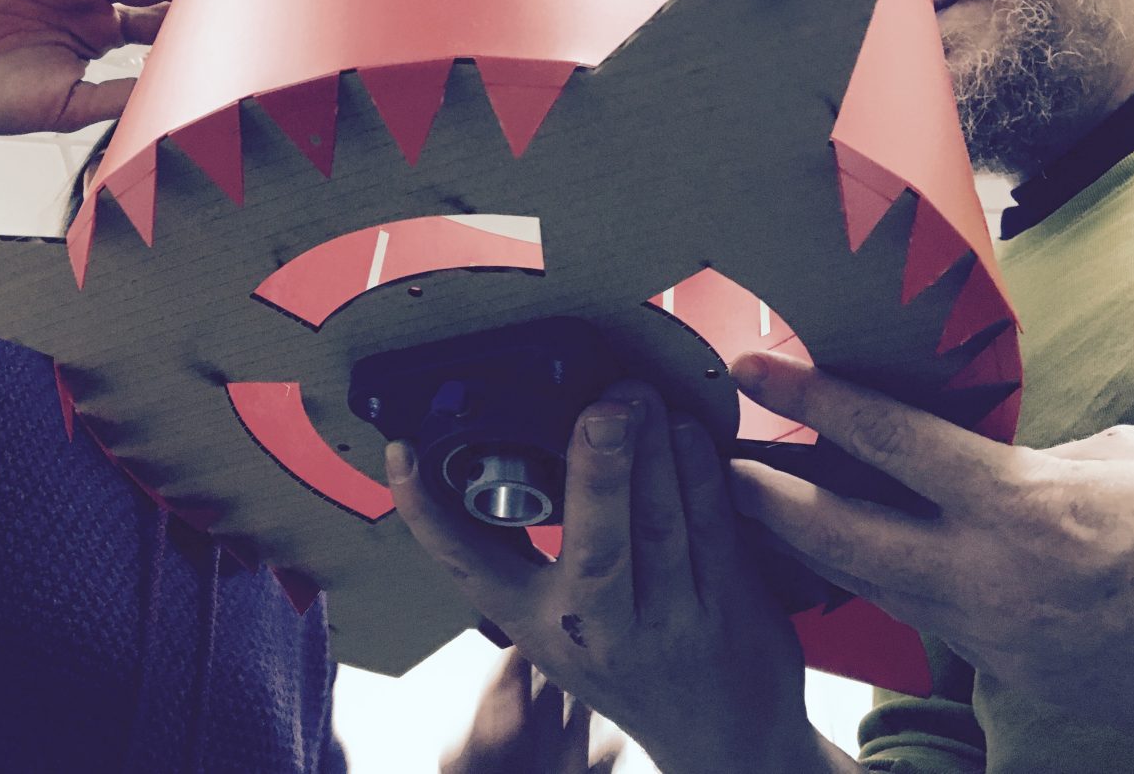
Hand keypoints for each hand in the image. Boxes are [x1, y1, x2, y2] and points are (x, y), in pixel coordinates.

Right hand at [386, 383, 851, 773]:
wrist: (721, 736)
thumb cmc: (627, 660)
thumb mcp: (557, 625)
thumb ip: (530, 556)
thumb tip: (498, 453)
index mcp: (536, 623)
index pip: (468, 566)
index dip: (426, 511)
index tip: (403, 453)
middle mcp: (599, 631)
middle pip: (596, 549)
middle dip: (598, 473)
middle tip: (601, 408)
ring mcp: (671, 623)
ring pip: (664, 527)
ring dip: (655, 453)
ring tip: (639, 396)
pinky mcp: (730, 608)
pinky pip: (715, 529)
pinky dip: (702, 473)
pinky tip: (687, 430)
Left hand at [729, 351, 1133, 738]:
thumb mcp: (1117, 462)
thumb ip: (1029, 457)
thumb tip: (978, 454)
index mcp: (1020, 504)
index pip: (887, 438)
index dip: (811, 395)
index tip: (751, 365)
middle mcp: (987, 575)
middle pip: (838, 533)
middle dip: (766, 496)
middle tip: (716, 459)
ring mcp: (990, 634)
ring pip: (867, 581)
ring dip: (810, 543)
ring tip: (766, 502)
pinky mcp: (1004, 671)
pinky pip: (918, 615)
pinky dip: (879, 579)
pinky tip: (855, 554)